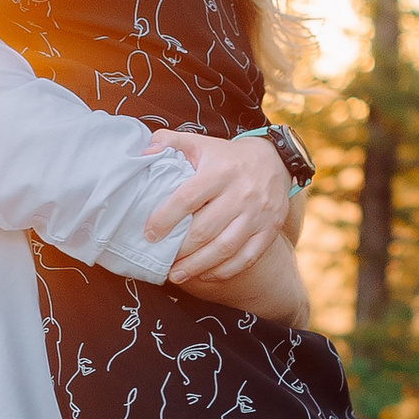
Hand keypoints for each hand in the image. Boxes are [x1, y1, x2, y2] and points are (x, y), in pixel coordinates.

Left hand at [145, 128, 289, 279]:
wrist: (274, 161)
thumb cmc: (226, 157)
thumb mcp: (200, 143)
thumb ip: (169, 142)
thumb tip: (144, 154)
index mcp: (220, 172)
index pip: (187, 198)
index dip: (165, 219)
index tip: (149, 234)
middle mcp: (241, 193)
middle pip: (205, 230)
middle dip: (179, 250)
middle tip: (161, 262)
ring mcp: (258, 214)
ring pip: (225, 248)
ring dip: (197, 266)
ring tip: (176, 275)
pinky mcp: (270, 230)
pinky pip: (247, 257)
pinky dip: (224, 271)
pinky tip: (205, 274)